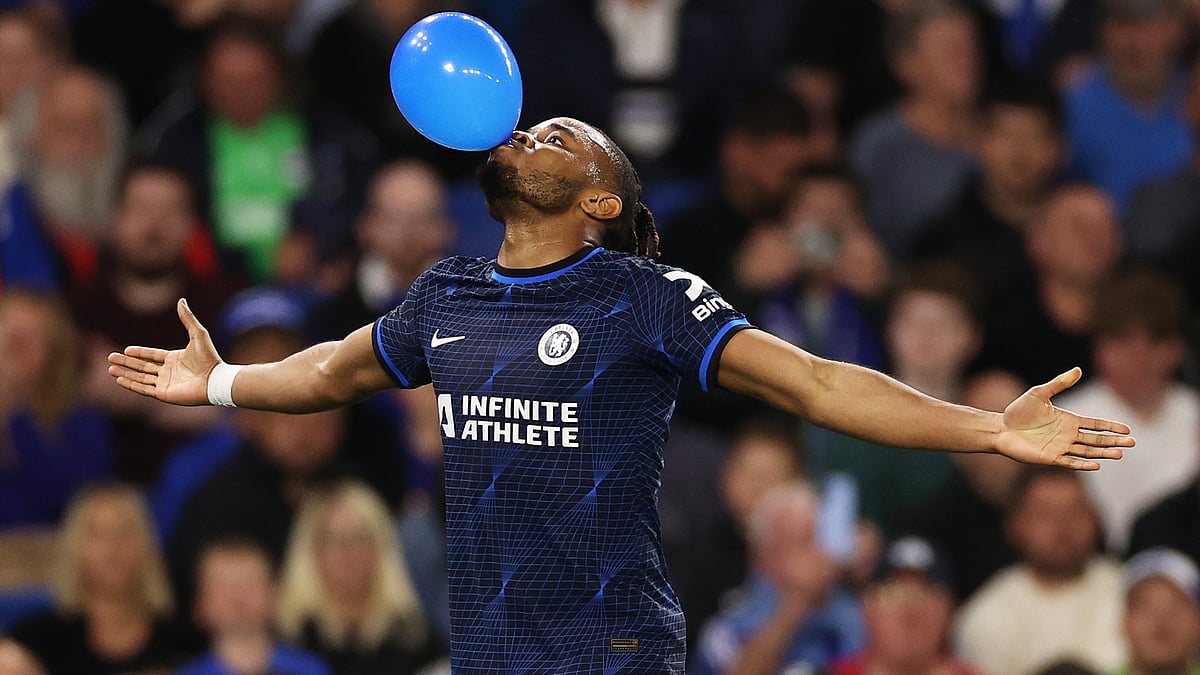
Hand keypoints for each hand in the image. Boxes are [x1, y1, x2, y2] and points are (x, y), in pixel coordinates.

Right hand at [106, 299, 221, 405]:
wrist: (215, 379)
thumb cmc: (208, 358)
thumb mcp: (197, 334)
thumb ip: (187, 318)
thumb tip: (181, 300)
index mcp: (175, 359)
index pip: (152, 355)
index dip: (139, 353)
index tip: (126, 350)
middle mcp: (169, 372)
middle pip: (143, 366)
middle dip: (126, 363)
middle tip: (110, 358)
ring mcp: (166, 383)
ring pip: (140, 378)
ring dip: (125, 373)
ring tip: (110, 369)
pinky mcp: (164, 394)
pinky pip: (144, 389)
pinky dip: (131, 384)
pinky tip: (120, 380)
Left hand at [995, 368, 1134, 469]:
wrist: (1000, 428)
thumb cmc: (1018, 411)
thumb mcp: (1039, 393)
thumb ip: (1059, 383)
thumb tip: (1078, 369)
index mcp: (1068, 420)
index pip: (1095, 425)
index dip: (1111, 427)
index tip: (1127, 429)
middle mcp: (1068, 435)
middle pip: (1096, 439)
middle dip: (1114, 441)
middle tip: (1133, 443)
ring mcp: (1060, 447)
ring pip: (1087, 451)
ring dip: (1103, 453)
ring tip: (1120, 454)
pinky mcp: (1050, 457)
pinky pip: (1070, 462)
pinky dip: (1083, 464)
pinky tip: (1096, 464)